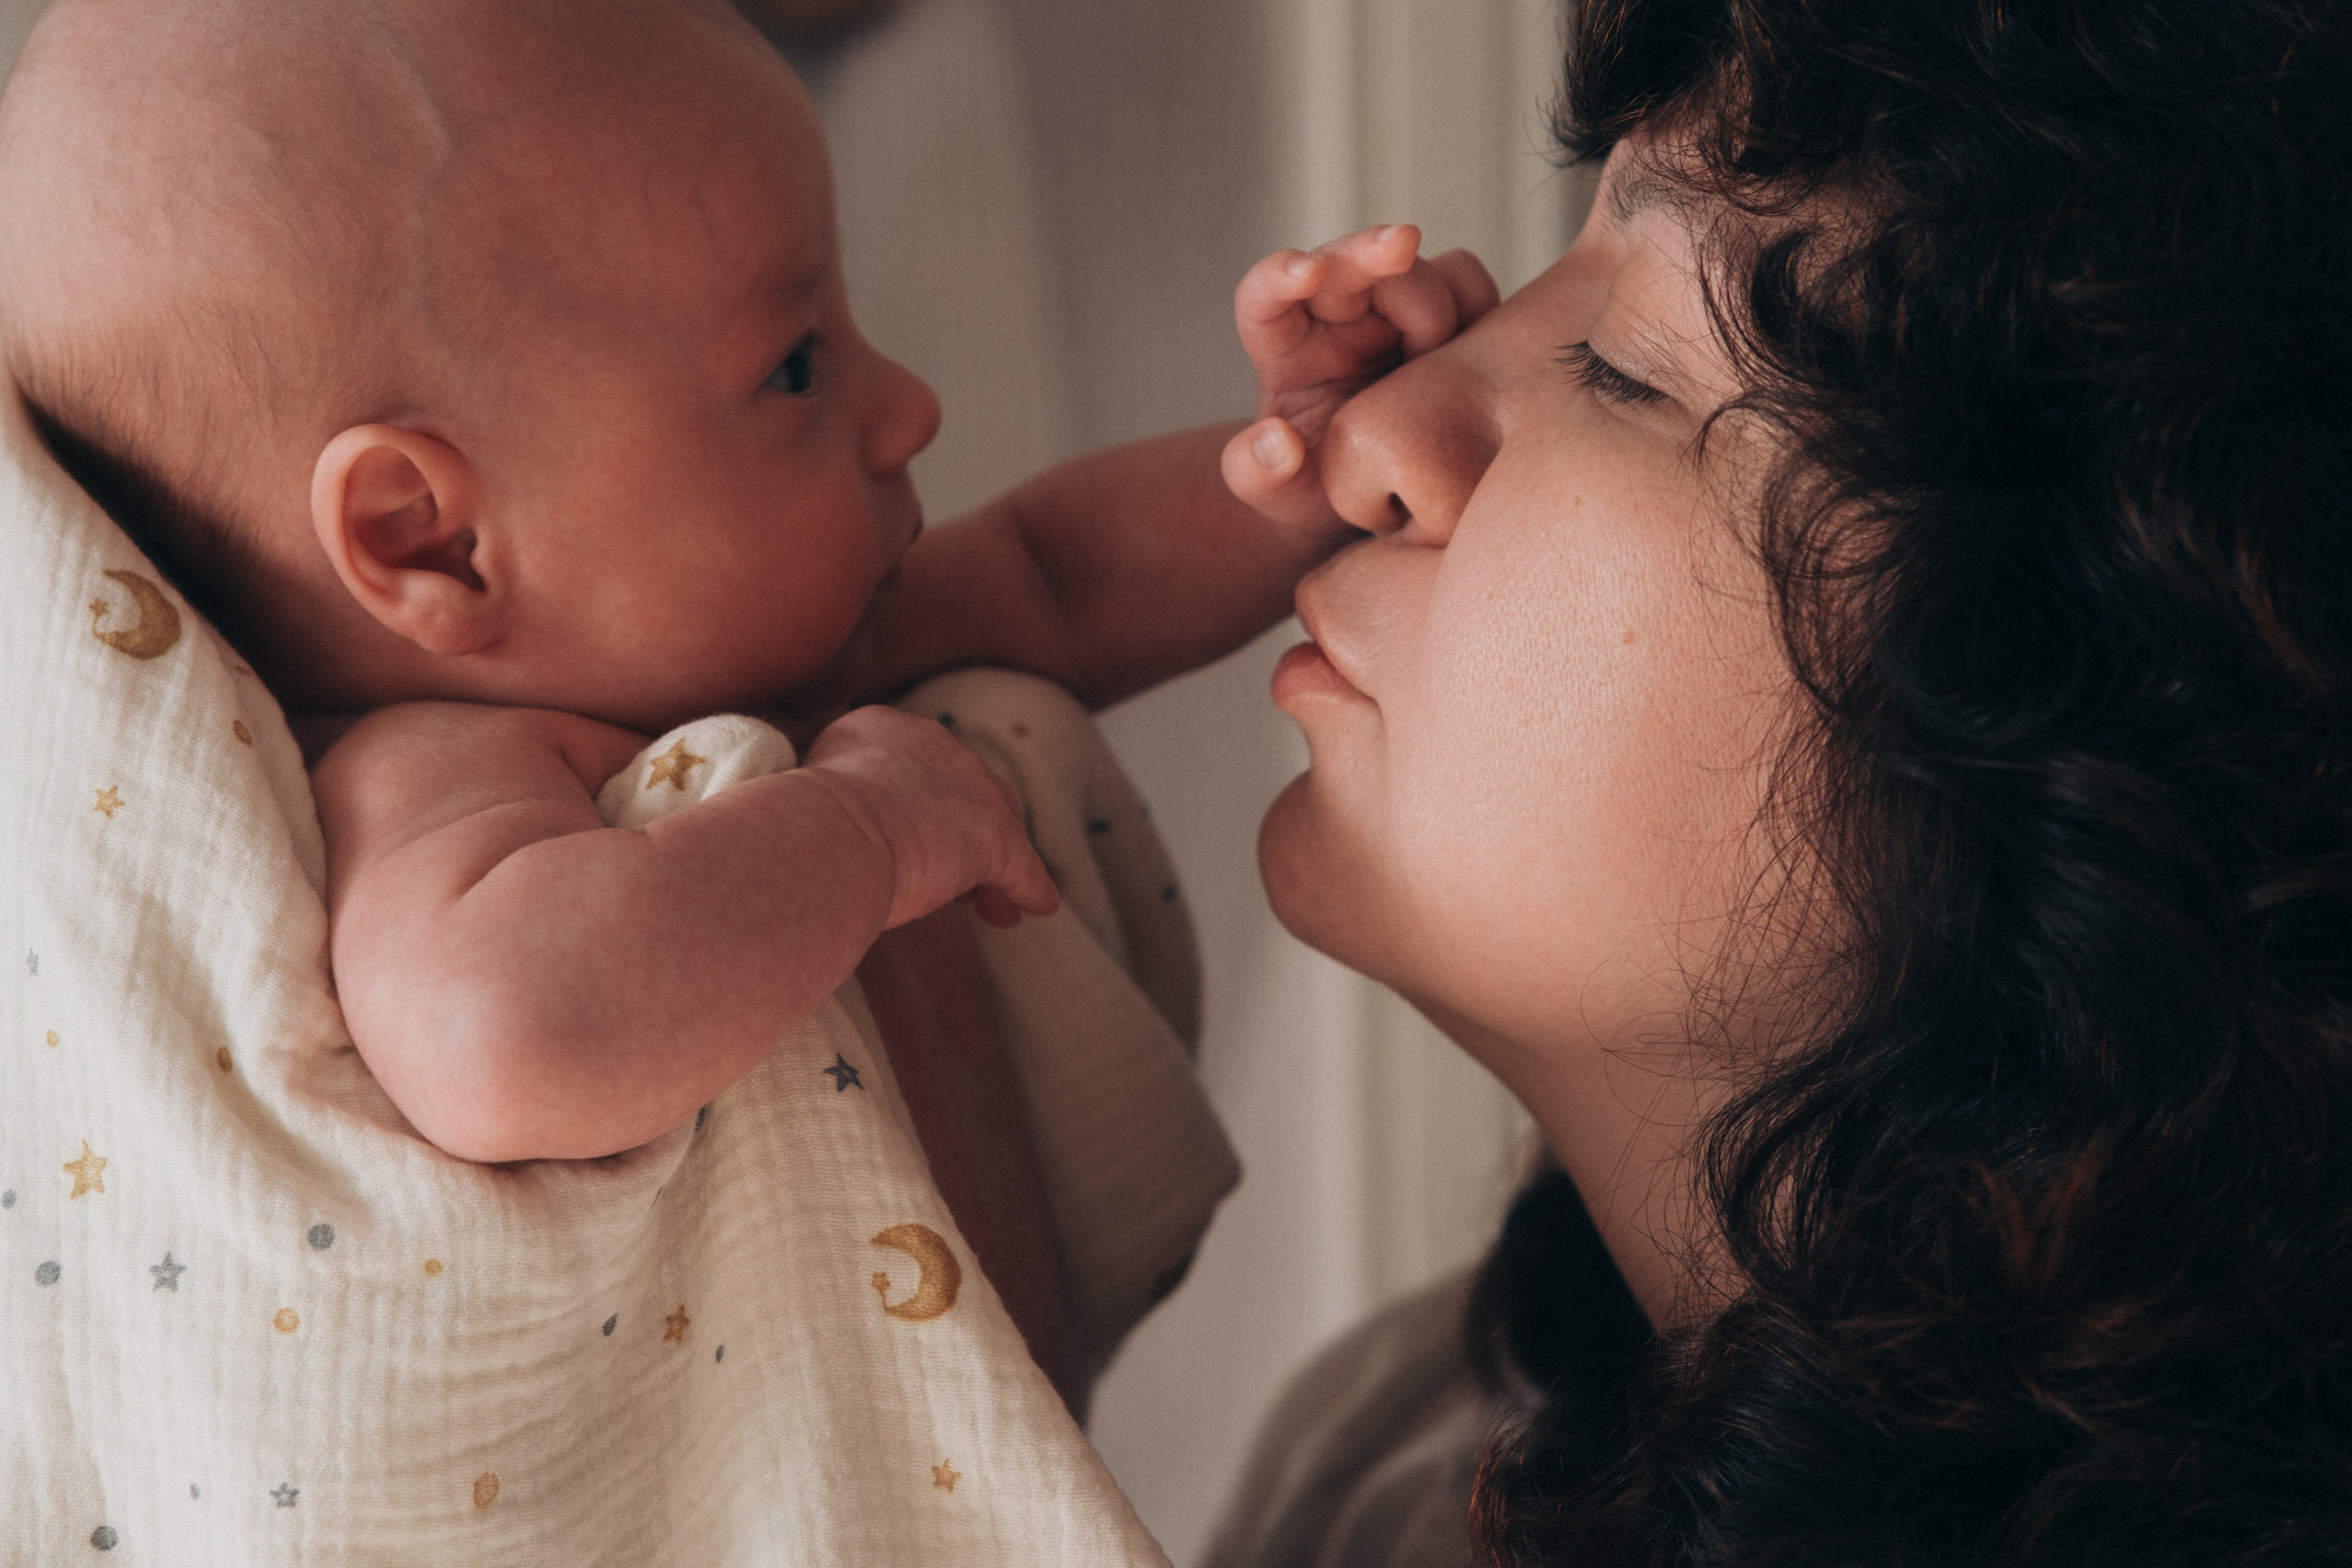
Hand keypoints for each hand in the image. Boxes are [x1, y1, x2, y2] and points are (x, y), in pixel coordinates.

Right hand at [801, 707, 1058, 929]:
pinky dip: (1027, 887)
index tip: (917, 836)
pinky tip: (1034, 907)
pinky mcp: (993, 836)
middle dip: (966, 834)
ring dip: (994, 869)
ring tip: (992, 908)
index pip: (917, 769)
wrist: (817, 837)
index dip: (923, 807)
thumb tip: (822, 833)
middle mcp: (932, 743)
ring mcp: (968, 786)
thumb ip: (829, 805)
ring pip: (994, 828)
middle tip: (964, 877)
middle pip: (964, 792)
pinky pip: (1019, 867)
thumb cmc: (791, 833)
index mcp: (878, 729)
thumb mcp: (806, 804)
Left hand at [1223, 225, 1499, 529]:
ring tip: (1436, 352)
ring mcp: (1398, 318)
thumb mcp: (1279, 499)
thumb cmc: (1316, 492)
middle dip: (1371, 250)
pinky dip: (1482, 307)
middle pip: (1350, 263)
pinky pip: (1471, 291)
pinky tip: (1483, 354)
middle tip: (1400, 247)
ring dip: (1435, 294)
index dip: (1281, 275)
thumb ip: (1257, 475)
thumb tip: (1277, 442)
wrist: (1375, 502)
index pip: (1267, 296)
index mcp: (1286, 349)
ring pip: (1421, 270)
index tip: (1306, 273)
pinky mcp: (1452, 326)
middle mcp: (1340, 321)